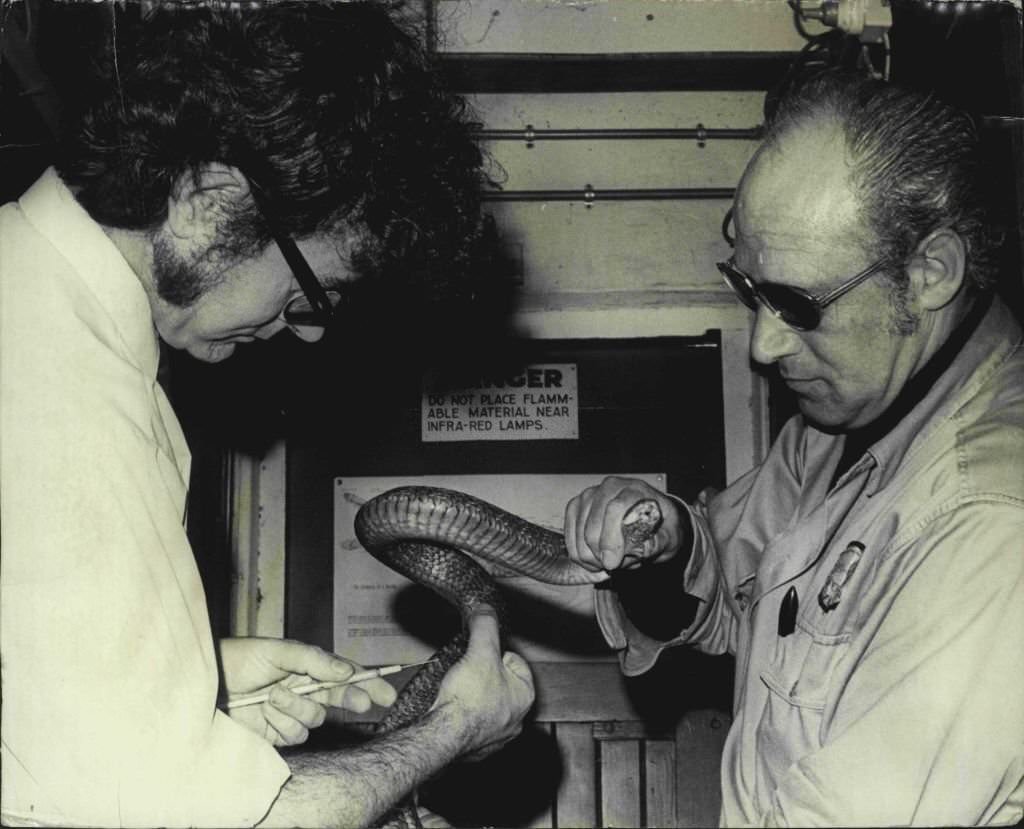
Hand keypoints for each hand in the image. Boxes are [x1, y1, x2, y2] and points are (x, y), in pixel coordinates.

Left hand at [219, 637, 396, 746]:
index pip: (346, 675)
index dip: (369, 683)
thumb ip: (314, 661)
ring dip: (297, 707)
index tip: (386, 693)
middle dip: (352, 700)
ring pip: (316, 719)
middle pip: (340, 699)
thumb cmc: (240, 659)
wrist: (207, 685)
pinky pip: (296, 735)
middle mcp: (306, 690)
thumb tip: (346, 671)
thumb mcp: (279, 651)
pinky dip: (282, 723)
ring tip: (273, 695)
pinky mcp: (278, 734)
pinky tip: (265, 711)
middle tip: (360, 703)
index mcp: (310, 667)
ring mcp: (293, 713)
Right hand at [432, 609, 534, 760]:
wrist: (443, 736)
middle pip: (501, 684)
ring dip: (475, 696)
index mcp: (524, 696)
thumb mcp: (480, 651)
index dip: (495, 653)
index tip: (481, 655)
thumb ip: (485, 626)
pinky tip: (454, 709)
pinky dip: (464, 716)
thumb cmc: (467, 700)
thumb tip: (486, 610)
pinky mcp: (477, 747)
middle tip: (468, 673)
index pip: (516, 662)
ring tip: (460, 691)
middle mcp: (516, 719)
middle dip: (484, 676)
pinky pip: (474, 724)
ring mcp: (497, 736)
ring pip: (488, 705)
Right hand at [564, 476, 685, 576]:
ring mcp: (590, 495)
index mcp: (635, 489)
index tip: (612, 562)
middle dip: (599, 552)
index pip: (615, 509)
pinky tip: (593, 560)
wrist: (650, 521)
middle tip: (612, 566)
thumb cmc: (660, 527)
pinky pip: (570, 534)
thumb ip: (658, 543)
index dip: (610, 539)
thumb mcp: (670, 537)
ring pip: (579, 531)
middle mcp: (610, 487)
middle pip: (593, 522)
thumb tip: (643, 549)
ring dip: (589, 555)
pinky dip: (578, 552)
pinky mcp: (577, 506)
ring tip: (606, 562)